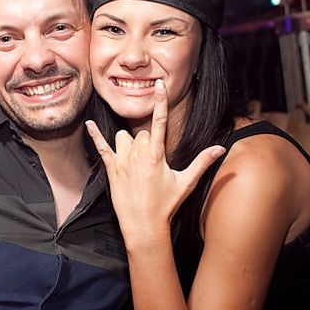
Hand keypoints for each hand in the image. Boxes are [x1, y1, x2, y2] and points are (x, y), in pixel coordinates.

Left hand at [85, 79, 224, 242]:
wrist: (143, 225)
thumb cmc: (165, 205)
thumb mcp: (186, 182)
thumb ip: (202, 162)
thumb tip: (221, 149)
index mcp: (157, 154)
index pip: (160, 121)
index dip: (160, 102)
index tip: (158, 84)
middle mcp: (138, 154)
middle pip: (142, 132)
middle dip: (148, 141)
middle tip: (153, 162)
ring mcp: (122, 160)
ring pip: (124, 137)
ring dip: (130, 143)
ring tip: (136, 161)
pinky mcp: (111, 169)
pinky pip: (101, 147)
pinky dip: (94, 135)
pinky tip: (88, 125)